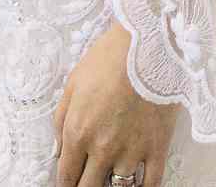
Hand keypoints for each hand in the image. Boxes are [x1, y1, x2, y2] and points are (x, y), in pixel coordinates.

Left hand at [53, 22, 176, 186]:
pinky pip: (151, 184)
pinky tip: (138, 186)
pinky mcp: (157, 147)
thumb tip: (58, 150)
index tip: (68, 184)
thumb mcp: (73, 81)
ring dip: (113, 185)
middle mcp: (102, 149)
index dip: (65, 185)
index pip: (66, 176)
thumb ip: (61, 120)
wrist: (148, 43)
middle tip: (87, 180)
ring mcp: (131, 151)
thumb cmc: (109, 57)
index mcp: (78, 132)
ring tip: (112, 178)